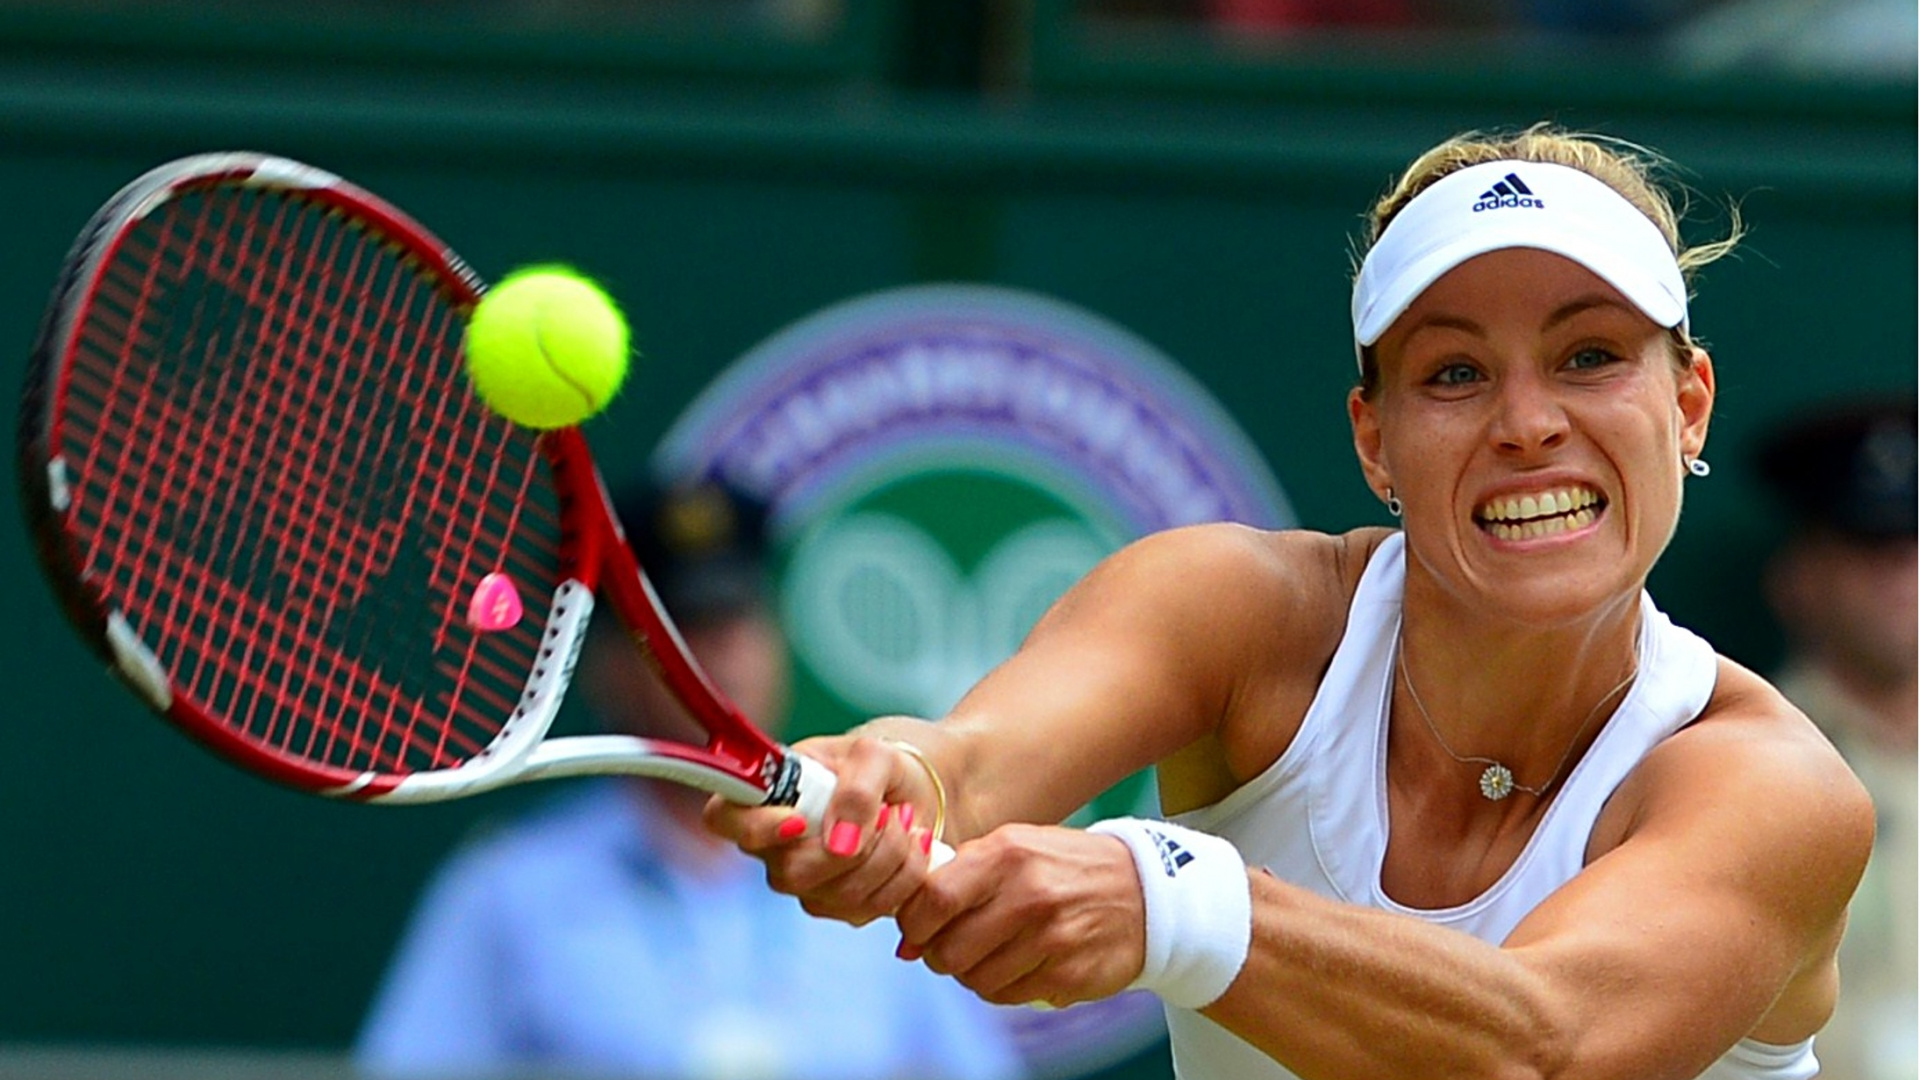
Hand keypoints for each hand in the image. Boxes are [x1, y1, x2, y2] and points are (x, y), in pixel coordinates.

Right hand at [703, 732, 941, 926]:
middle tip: (892, 813)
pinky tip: (915, 847)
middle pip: (792, 873)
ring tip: (907, 821)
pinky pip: (867, 909)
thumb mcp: (875, 756)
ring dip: (890, 858)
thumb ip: (855, 790)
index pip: (723, 818)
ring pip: (838, 895)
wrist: (919, 791)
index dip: (753, 827)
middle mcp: (774, 846)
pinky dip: (904, 877)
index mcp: (766, 795)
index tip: (799, 820)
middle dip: (858, 847)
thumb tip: (839, 843)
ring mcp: (805, 881)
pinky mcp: (840, 906)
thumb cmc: (884, 766)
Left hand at [894, 823, 1147, 1007]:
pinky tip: (1018, 965)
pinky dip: (1002, 987)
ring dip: (971, 974)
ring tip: (990, 954)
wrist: (1145, 891)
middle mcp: (1029, 894)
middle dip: (940, 956)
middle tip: (952, 947)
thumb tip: (908, 928)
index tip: (916, 930)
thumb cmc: (1065, 868)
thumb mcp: (1017, 846)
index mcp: (1008, 853)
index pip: (933, 899)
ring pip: (975, 979)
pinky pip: (1007, 996)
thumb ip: (962, 874)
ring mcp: (1051, 938)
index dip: (913, 924)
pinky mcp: (1067, 975)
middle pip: (948, 949)